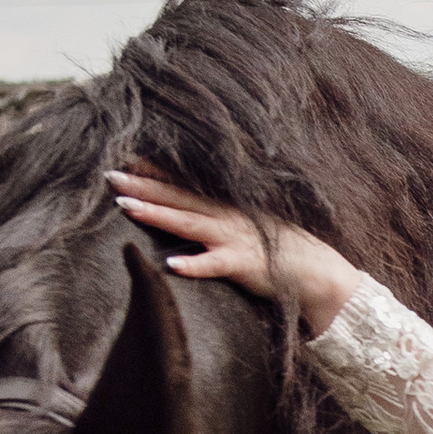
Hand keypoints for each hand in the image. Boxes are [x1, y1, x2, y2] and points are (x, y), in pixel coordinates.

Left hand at [104, 163, 360, 336]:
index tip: (126, 159)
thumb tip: (197, 217)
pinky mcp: (245, 265)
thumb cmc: (285, 254)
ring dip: (157, 214)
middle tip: (110, 174)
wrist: (322, 274)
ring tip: (126, 206)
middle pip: (178, 198)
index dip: (156, 172)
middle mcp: (228, 217)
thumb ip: (223, 223)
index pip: (185, 186)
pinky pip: (216, 265)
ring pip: (189, 224)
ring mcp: (235, 239)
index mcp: (227, 208)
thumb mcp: (251, 229)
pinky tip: (171, 265)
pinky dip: (195, 264)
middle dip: (143, 185)